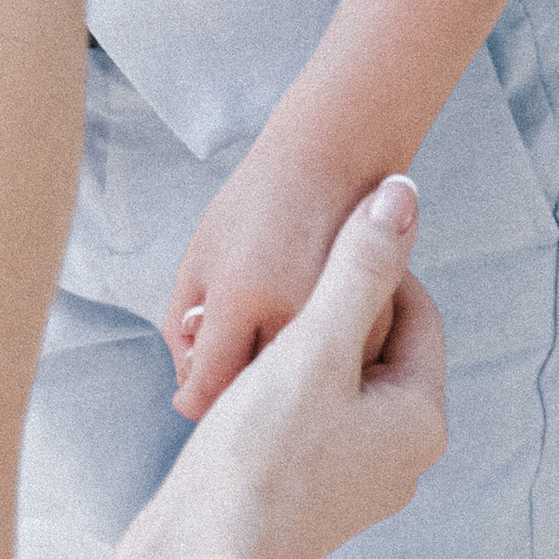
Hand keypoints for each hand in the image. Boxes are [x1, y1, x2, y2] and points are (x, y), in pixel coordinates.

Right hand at [114, 177, 445, 558]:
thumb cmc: (259, 457)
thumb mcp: (312, 346)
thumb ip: (359, 268)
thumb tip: (405, 194)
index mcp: (419, 420)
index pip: (415, 311)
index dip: (369, 265)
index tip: (314, 242)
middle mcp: (400, 457)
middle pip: (377, 348)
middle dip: (329, 307)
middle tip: (274, 285)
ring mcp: (356, 482)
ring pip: (338, 383)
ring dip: (299, 347)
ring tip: (245, 332)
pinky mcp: (310, 497)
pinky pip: (310, 418)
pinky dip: (280, 388)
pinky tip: (235, 383)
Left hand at [167, 129, 373, 422]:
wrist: (332, 159)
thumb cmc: (254, 207)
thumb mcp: (200, 257)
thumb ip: (182, 326)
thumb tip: (188, 386)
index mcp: (240, 294)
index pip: (208, 383)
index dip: (193, 399)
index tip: (190, 397)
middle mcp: (290, 312)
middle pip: (252, 394)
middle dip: (233, 391)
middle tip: (228, 369)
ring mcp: (339, 319)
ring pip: (300, 389)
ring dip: (279, 382)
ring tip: (267, 347)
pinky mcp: (376, 322)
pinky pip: (339, 371)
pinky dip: (320, 366)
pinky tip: (306, 337)